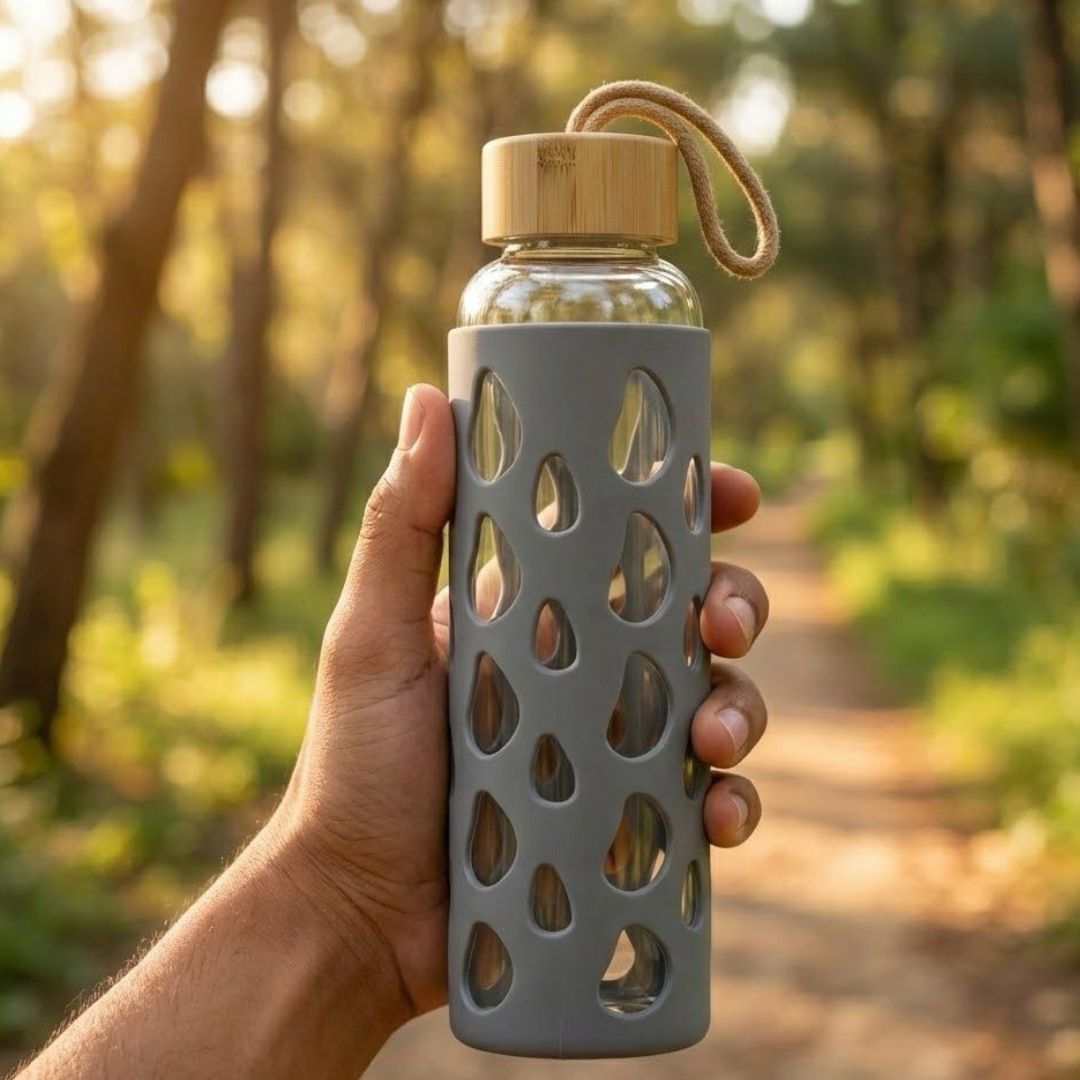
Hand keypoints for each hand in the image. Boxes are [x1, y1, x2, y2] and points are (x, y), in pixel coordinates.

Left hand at [271, 384, 769, 1024]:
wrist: (355, 913)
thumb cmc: (353, 767)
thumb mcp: (371, 636)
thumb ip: (400, 525)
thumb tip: (427, 399)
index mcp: (533, 613)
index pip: (626, 542)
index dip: (691, 512)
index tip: (734, 495)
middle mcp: (582, 672)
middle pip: (691, 616)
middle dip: (733, 605)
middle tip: (723, 622)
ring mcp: (609, 748)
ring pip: (713, 702)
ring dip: (741, 707)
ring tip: (715, 739)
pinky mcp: (626, 822)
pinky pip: (702, 802)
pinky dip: (730, 805)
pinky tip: (718, 818)